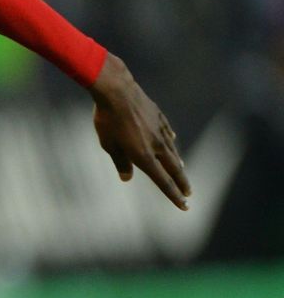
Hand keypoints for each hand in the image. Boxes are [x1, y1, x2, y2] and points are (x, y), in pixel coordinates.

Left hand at [90, 53, 190, 209]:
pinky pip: (167, 132)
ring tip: (182, 171)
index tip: (184, 206)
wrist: (117, 91)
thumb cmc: (107, 120)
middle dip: (182, 183)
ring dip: (177, 163)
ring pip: (172, 150)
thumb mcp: (108, 145)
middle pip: (173, 168)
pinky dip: (170, 140)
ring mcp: (160, 129)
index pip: (162, 181)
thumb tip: (127, 177)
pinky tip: (173, 142)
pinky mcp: (159, 116)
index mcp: (144, 156)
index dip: (173, 195)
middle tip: (189, 194)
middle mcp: (156, 145)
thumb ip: (120, 162)